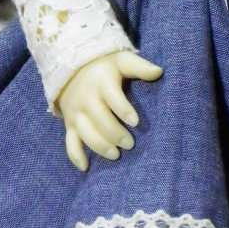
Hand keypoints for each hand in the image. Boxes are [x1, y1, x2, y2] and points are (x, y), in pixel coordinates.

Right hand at [57, 50, 162, 170]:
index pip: (112, 97)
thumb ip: (140, 67)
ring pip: (86, 132)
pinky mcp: (69, 123)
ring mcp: (76, 112)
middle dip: (115, 134)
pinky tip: (86, 167)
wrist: (73, 67)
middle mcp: (86, 97)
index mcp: (102, 81)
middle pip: (99, 119)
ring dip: (100, 146)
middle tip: (130, 144)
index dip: (123, 110)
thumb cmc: (105, 67)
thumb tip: (159, 71)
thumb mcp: (122, 60)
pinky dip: (75, 156)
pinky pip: (69, 141)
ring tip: (116, 155)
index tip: (135, 122)